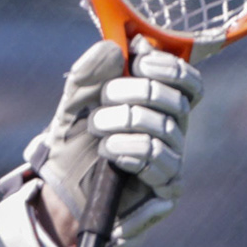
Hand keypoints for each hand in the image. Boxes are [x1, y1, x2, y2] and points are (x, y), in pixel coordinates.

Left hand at [0, 40, 201, 246]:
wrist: (59, 202)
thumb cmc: (72, 151)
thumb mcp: (74, 106)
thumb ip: (91, 74)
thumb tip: (117, 45)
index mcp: (159, 109)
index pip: (187, 82)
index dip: (170, 66)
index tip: (138, 59)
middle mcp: (172, 134)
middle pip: (175, 102)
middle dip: (134, 94)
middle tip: (102, 104)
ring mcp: (171, 164)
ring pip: (164, 133)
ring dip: (123, 128)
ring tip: (98, 136)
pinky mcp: (165, 194)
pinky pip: (159, 167)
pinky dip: (129, 156)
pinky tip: (110, 159)